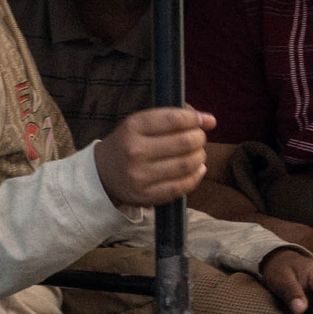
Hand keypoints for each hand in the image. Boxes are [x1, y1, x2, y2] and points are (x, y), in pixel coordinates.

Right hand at [94, 106, 213, 207]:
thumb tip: (211, 120)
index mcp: (133, 127)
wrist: (102, 174)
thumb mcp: (141, 123)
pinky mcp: (147, 196)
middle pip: (185, 142)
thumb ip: (174, 117)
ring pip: (187, 164)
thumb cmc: (128, 143)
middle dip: (199, 138)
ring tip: (197, 153)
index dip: (195, 119)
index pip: (175, 119)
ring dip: (199, 157)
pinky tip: (196, 169)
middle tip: (198, 138)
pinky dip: (196, 176)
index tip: (203, 121)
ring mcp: (141, 176)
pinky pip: (182, 186)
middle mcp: (135, 151)